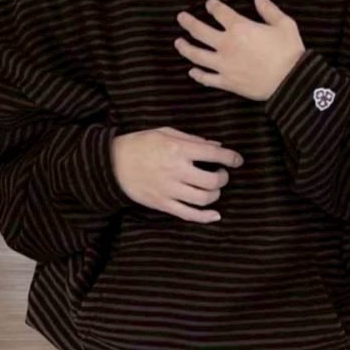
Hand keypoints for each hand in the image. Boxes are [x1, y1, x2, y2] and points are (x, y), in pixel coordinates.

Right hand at [110, 126, 242, 223]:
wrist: (112, 165)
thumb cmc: (140, 144)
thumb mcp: (164, 132)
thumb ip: (191, 139)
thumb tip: (216, 146)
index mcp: (177, 149)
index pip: (213, 154)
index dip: (230, 158)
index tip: (238, 160)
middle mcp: (175, 171)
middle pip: (212, 181)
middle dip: (222, 178)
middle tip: (220, 175)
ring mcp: (169, 190)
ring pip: (204, 199)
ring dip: (215, 195)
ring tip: (213, 188)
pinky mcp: (163, 205)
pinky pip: (189, 215)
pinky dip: (205, 217)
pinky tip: (215, 215)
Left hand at [175, 0, 305, 101]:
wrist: (290, 81)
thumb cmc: (289, 51)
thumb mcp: (284, 24)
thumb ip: (268, 9)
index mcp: (239, 27)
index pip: (219, 12)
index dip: (212, 6)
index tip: (209, 4)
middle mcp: (226, 45)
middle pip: (200, 31)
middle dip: (188, 22)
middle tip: (181, 18)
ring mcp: (224, 65)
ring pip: (197, 55)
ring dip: (185, 48)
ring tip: (178, 43)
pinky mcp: (227, 82)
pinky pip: (207, 79)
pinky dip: (198, 75)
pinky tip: (192, 71)